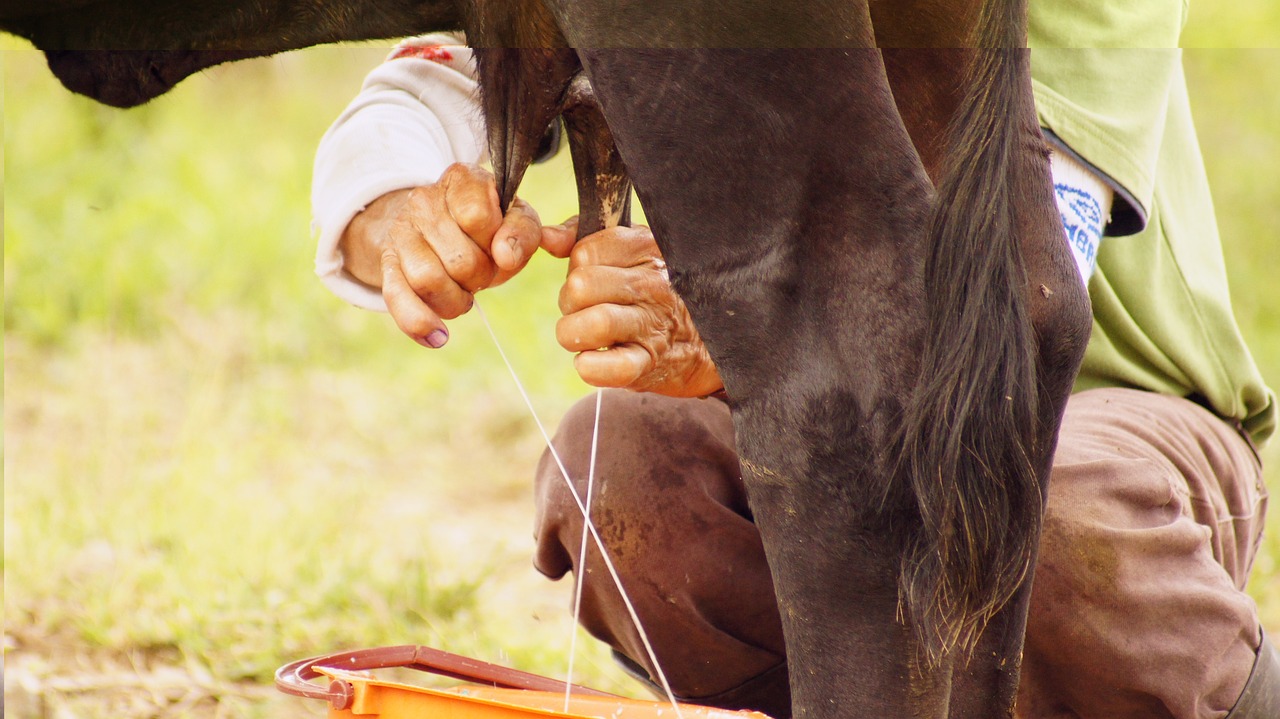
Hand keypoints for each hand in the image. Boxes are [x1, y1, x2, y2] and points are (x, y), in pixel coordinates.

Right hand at [339, 163, 575, 347]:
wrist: (437, 224)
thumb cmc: (489, 227)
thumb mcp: (516, 220)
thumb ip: (528, 233)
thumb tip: (507, 256)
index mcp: (463, 179)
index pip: (477, 217)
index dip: (496, 243)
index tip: (501, 250)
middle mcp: (425, 200)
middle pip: (458, 259)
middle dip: (481, 278)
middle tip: (483, 276)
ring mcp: (401, 233)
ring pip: (427, 281)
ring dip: (455, 301)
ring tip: (464, 295)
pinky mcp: (387, 264)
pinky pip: (396, 299)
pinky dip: (419, 323)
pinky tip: (439, 337)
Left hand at [556, 225, 723, 396]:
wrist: (703, 339)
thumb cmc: (651, 289)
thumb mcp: (628, 252)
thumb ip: (582, 237)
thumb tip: (547, 238)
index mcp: (645, 249)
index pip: (584, 253)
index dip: (577, 268)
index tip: (594, 279)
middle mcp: (652, 285)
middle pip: (580, 287)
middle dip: (571, 302)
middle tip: (584, 310)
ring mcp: (652, 325)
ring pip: (592, 324)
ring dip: (574, 334)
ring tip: (585, 336)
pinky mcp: (648, 364)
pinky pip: (609, 367)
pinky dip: (589, 367)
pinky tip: (590, 360)